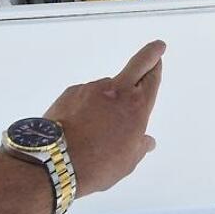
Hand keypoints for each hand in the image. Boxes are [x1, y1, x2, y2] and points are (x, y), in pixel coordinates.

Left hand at [45, 40, 164, 196]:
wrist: (55, 160)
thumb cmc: (98, 165)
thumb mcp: (126, 162)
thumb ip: (138, 147)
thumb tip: (146, 141)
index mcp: (136, 108)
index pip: (151, 80)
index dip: (156, 69)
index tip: (159, 59)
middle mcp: (116, 92)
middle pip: (138, 64)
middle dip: (149, 54)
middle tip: (156, 48)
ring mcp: (92, 88)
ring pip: (106, 88)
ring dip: (107, 99)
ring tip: (96, 128)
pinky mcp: (71, 92)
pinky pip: (85, 96)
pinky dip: (86, 106)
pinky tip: (80, 125)